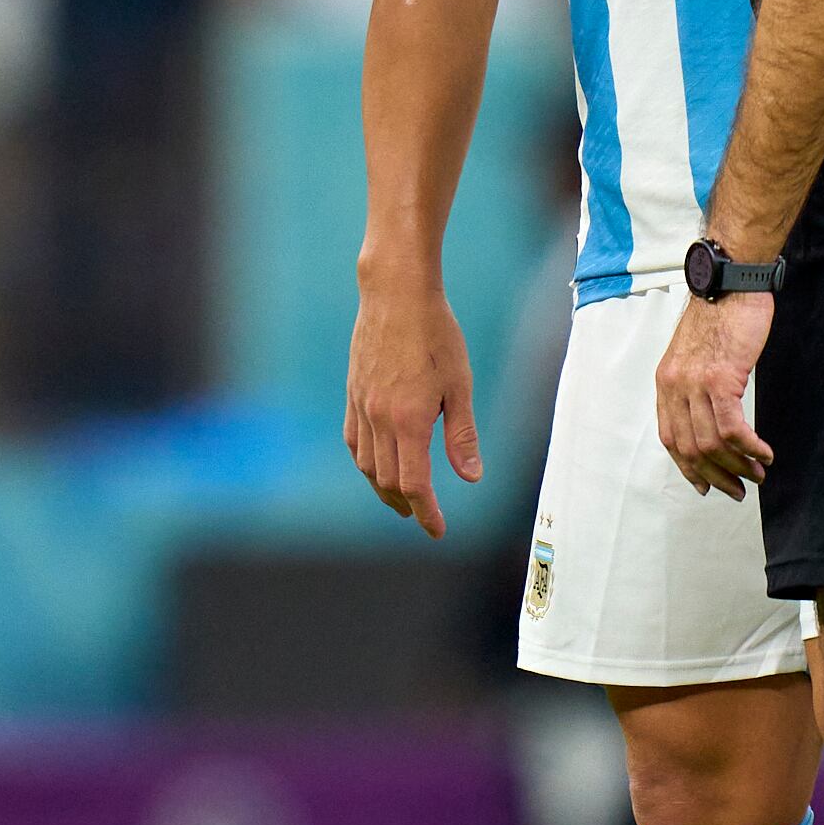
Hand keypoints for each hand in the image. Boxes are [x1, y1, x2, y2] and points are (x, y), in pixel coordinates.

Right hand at [345, 278, 478, 538]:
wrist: (395, 294)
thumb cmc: (435, 334)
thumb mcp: (460, 385)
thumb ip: (462, 435)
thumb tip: (471, 478)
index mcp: (409, 421)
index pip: (415, 484)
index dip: (426, 513)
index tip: (437, 530)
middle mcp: (380, 419)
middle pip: (388, 480)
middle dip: (406, 505)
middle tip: (424, 517)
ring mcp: (362, 406)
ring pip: (367, 465)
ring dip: (383, 489)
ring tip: (400, 499)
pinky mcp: (353, 393)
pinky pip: (354, 440)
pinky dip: (365, 462)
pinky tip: (375, 464)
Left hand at [655, 290, 774, 496]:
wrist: (731, 283)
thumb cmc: (722, 315)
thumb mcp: (696, 354)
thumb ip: (695, 386)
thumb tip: (709, 418)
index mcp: (666, 382)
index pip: (670, 438)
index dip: (689, 468)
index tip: (707, 484)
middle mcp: (674, 386)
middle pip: (690, 448)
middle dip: (716, 476)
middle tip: (739, 489)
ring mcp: (695, 384)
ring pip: (711, 443)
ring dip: (738, 466)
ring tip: (758, 474)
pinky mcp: (720, 380)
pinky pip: (732, 428)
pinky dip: (749, 448)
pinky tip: (764, 453)